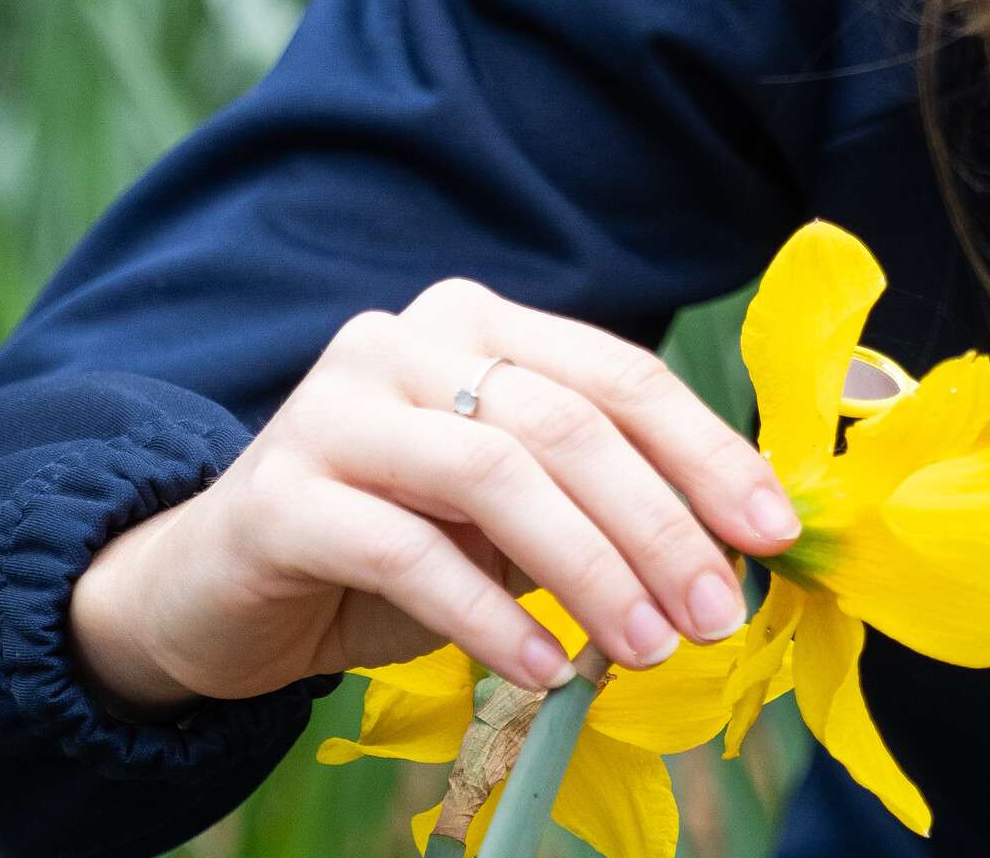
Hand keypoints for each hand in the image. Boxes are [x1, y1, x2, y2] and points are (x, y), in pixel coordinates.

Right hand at [67, 276, 799, 716]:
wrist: (215, 591)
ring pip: (495, 475)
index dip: (707, 453)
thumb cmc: (389, 544)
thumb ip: (597, 503)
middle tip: (717, 616)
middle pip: (567, 425)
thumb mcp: (507, 515)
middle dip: (660, 526)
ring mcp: (335, 408)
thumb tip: (735, 550)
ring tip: (644, 648)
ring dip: (589, 570)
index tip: (774, 533)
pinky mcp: (282, 494)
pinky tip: (543, 666)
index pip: (619, 376)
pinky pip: (407, 550)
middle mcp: (405, 342)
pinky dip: (489, 613)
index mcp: (478, 324)